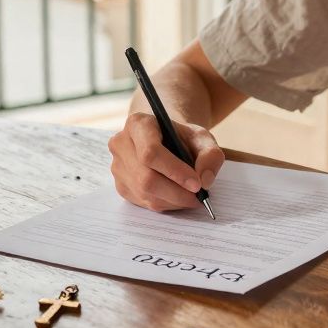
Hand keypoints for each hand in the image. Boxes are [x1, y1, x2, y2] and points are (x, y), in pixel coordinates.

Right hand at [108, 113, 224, 211]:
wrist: (164, 139)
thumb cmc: (181, 137)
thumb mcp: (201, 137)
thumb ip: (210, 154)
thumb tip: (205, 180)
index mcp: (138, 124)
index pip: (150, 152)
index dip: (175, 171)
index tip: (197, 184)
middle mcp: (121, 144)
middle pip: (146, 178)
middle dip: (176, 192)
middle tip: (198, 197)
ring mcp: (118, 167)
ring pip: (145, 194)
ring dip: (173, 200)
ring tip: (191, 196)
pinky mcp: (121, 185)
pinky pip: (143, 202)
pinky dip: (165, 203)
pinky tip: (177, 196)